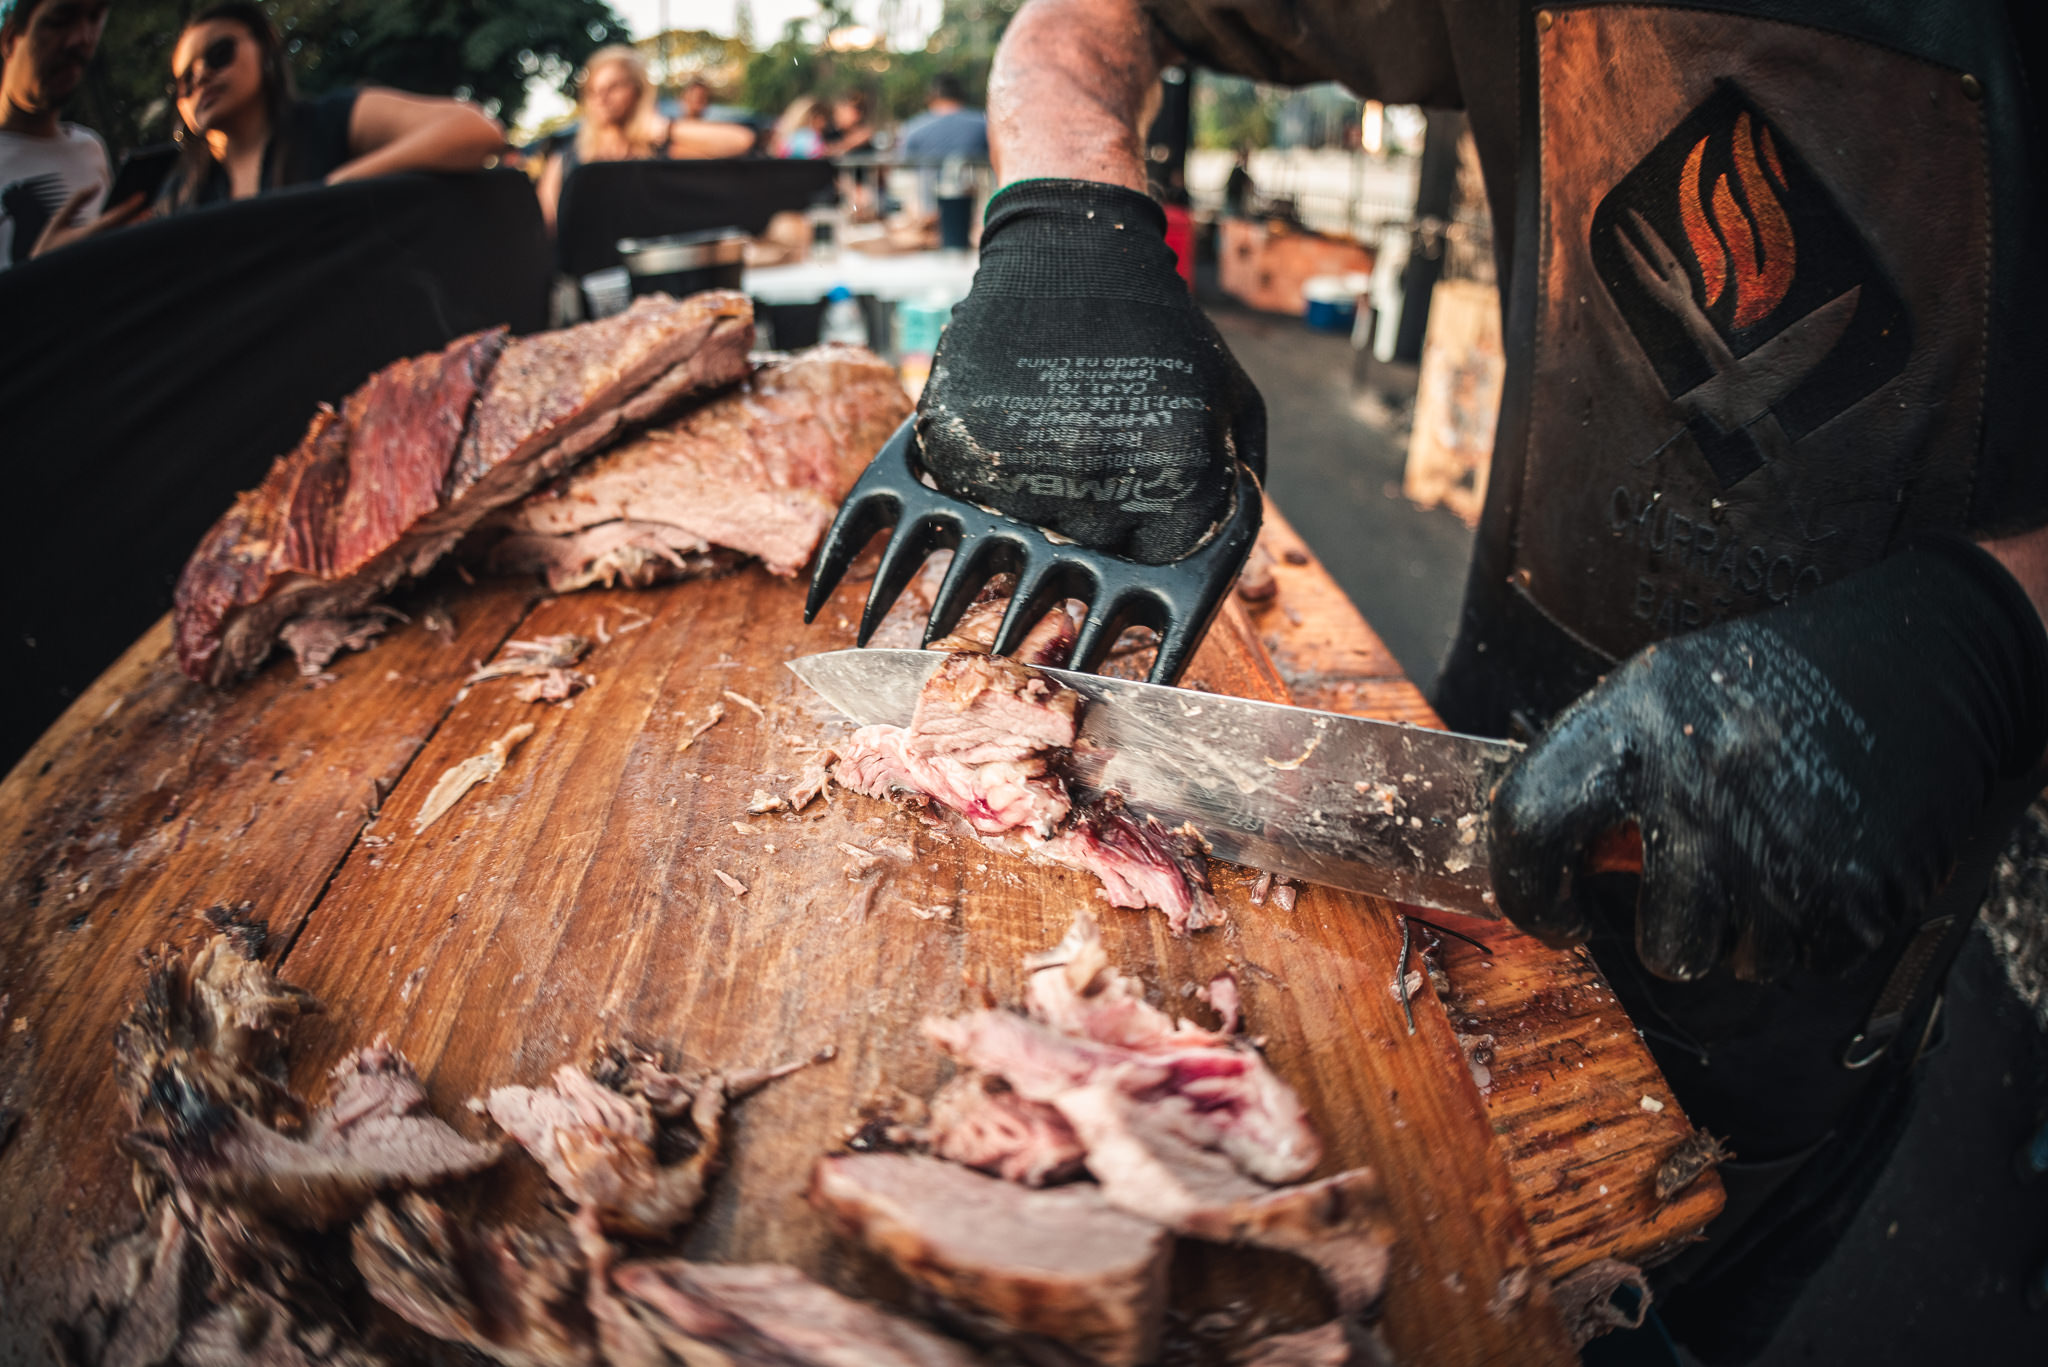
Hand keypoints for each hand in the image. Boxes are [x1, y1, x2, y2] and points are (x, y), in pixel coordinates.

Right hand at [31, 186, 146, 257]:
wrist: (47, 278)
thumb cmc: (50, 247)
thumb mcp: (59, 220)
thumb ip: (78, 201)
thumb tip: (96, 185)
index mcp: (89, 234)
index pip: (116, 217)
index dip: (131, 205)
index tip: (142, 196)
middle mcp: (101, 247)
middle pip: (128, 230)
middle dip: (140, 219)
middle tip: (151, 209)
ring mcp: (106, 258)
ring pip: (128, 242)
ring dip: (138, 230)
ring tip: (147, 219)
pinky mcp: (108, 266)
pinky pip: (122, 252)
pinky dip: (129, 241)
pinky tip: (136, 235)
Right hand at [916, 179, 1264, 563]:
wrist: (1073, 252)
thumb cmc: (1161, 330)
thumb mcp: (1234, 402)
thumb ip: (1240, 492)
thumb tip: (1225, 566)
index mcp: (1174, 470)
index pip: (1157, 562)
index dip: (1149, 528)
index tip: (1141, 482)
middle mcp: (1096, 473)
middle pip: (1092, 550)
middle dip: (1098, 509)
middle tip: (1098, 440)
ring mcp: (1022, 463)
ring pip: (1032, 528)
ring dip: (1043, 490)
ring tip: (1059, 423)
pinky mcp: (960, 446)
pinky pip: (977, 497)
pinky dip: (993, 470)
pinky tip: (1019, 417)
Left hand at [1489, 539, 2047, 981]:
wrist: (1915, 656)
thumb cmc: (1766, 682)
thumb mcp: (1657, 693)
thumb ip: (1595, 774)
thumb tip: (1540, 864)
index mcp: (1631, 728)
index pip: (1529, 824)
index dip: (1526, 890)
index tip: (1555, 912)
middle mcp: (1700, 791)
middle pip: (1663, 943)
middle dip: (1673, 936)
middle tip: (1691, 893)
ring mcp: (1782, 846)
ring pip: (1741, 961)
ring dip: (1749, 930)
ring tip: (1769, 853)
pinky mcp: (1856, 888)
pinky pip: (1810, 960)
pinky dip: (1811, 928)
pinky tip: (1817, 858)